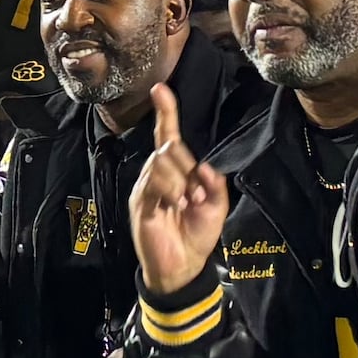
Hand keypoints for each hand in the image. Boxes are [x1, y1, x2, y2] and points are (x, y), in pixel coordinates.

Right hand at [125, 83, 229, 298]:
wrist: (182, 267)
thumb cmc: (196, 235)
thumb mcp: (216, 207)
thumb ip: (214, 184)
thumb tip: (204, 166)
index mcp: (175, 172)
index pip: (167, 136)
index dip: (165, 113)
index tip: (160, 89)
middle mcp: (156, 175)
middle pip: (168, 149)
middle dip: (187, 167)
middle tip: (197, 196)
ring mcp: (146, 188)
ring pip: (161, 163)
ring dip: (180, 181)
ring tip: (187, 204)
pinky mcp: (141, 203)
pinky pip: (153, 183)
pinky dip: (170, 191)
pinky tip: (177, 205)